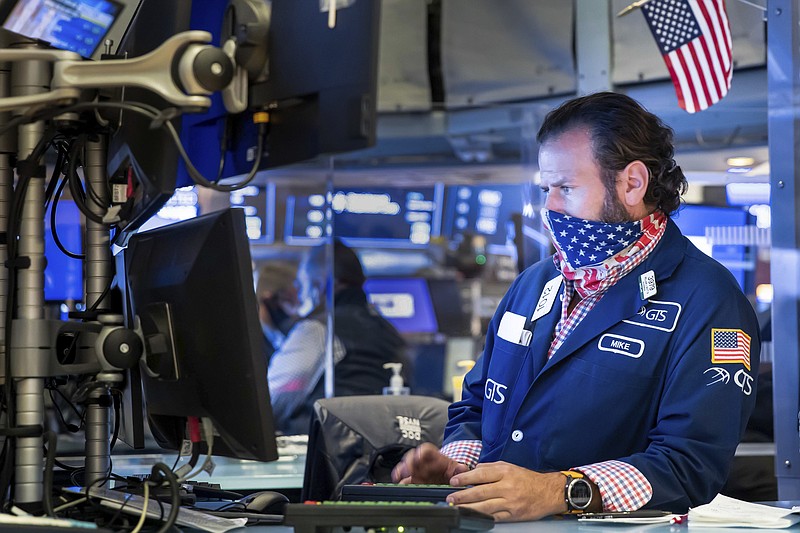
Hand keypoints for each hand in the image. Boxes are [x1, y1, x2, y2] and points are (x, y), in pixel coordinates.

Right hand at [391, 442, 468, 484]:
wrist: (452, 481)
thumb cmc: (453, 472)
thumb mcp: (459, 469)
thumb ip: (461, 469)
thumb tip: (462, 468)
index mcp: (435, 456)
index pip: (425, 450)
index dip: (421, 453)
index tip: (418, 458)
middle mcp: (424, 462)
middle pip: (412, 457)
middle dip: (407, 463)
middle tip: (405, 470)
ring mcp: (417, 471)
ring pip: (405, 467)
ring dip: (401, 471)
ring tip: (398, 477)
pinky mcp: (414, 480)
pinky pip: (404, 479)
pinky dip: (401, 481)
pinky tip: (399, 484)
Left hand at [446, 462, 565, 521]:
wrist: (548, 492)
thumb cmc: (527, 479)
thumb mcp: (510, 467)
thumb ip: (491, 467)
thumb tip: (474, 469)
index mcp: (505, 472)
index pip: (481, 474)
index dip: (465, 478)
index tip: (453, 481)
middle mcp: (507, 486)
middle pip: (480, 491)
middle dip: (462, 495)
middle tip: (450, 497)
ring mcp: (510, 502)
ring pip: (485, 506)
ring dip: (468, 508)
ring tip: (457, 508)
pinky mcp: (513, 514)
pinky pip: (495, 516)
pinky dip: (483, 516)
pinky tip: (473, 516)